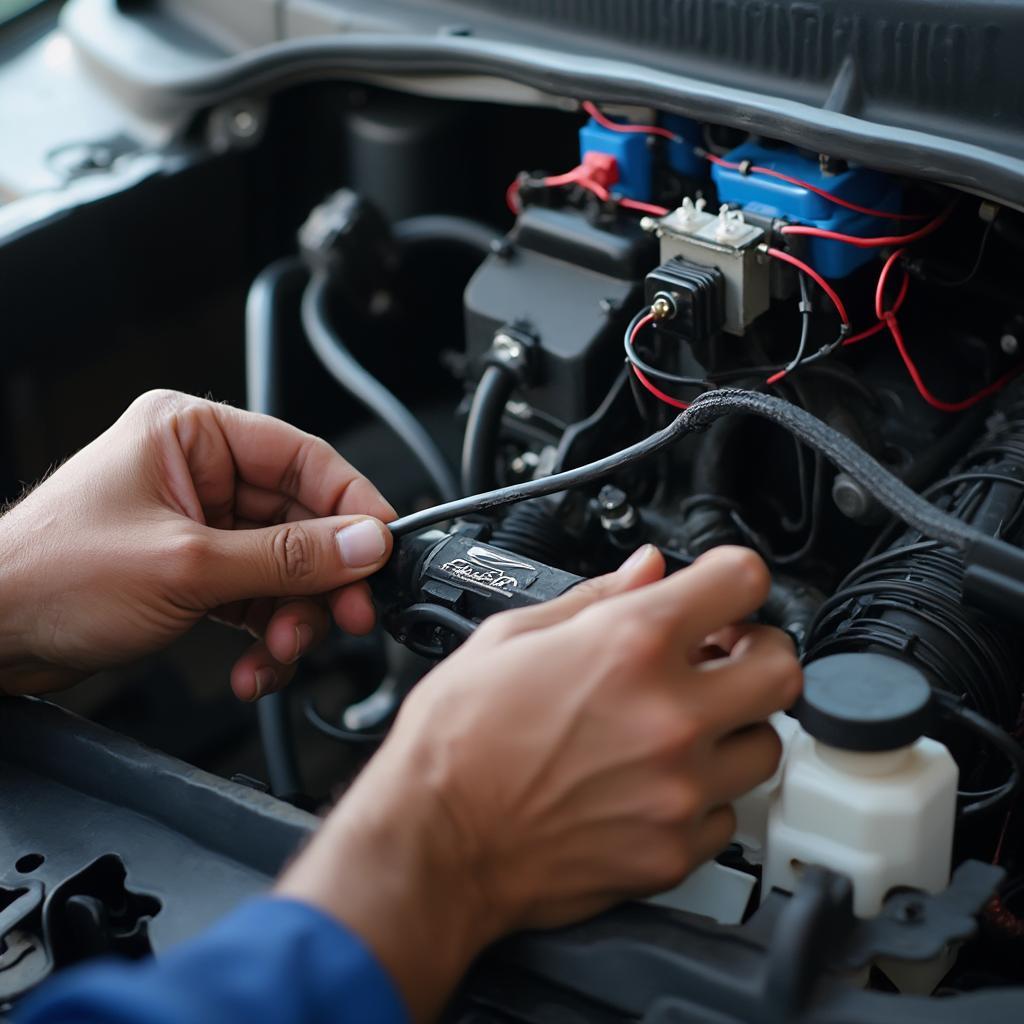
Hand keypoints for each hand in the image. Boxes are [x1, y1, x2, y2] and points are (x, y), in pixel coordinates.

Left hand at [0, 389, 394, 698]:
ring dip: (293, 617)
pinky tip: (258, 667)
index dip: (351, 505)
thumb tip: (365, 544)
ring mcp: (201, 526)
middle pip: (300, 520)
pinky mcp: (197, 572)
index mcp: (193, 435)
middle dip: (322, 578)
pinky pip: (257, 598)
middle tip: (347, 615)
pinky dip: (265, 636)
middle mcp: (201, 473)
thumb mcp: (188, 565)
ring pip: (285, 567)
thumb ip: (288, 556)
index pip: (302, 458)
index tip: (383, 548)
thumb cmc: (50, 576)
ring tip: (282, 651)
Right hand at [277, 545, 800, 1020]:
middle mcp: (668, 715)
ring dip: (734, 727)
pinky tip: (660, 782)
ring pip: (766, 746)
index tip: (722, 590)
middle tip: (721, 657)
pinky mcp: (673, 851)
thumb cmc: (455, 741)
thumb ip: (594, 597)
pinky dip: (703, 794)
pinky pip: (728, 814)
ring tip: (686, 726)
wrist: (431, 842)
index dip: (734, 577)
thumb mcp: (509, 637)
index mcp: (628, 644)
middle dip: (757, 652)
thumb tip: (645, 571)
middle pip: (782, 667)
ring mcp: (678, 789)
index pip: (742, 580)